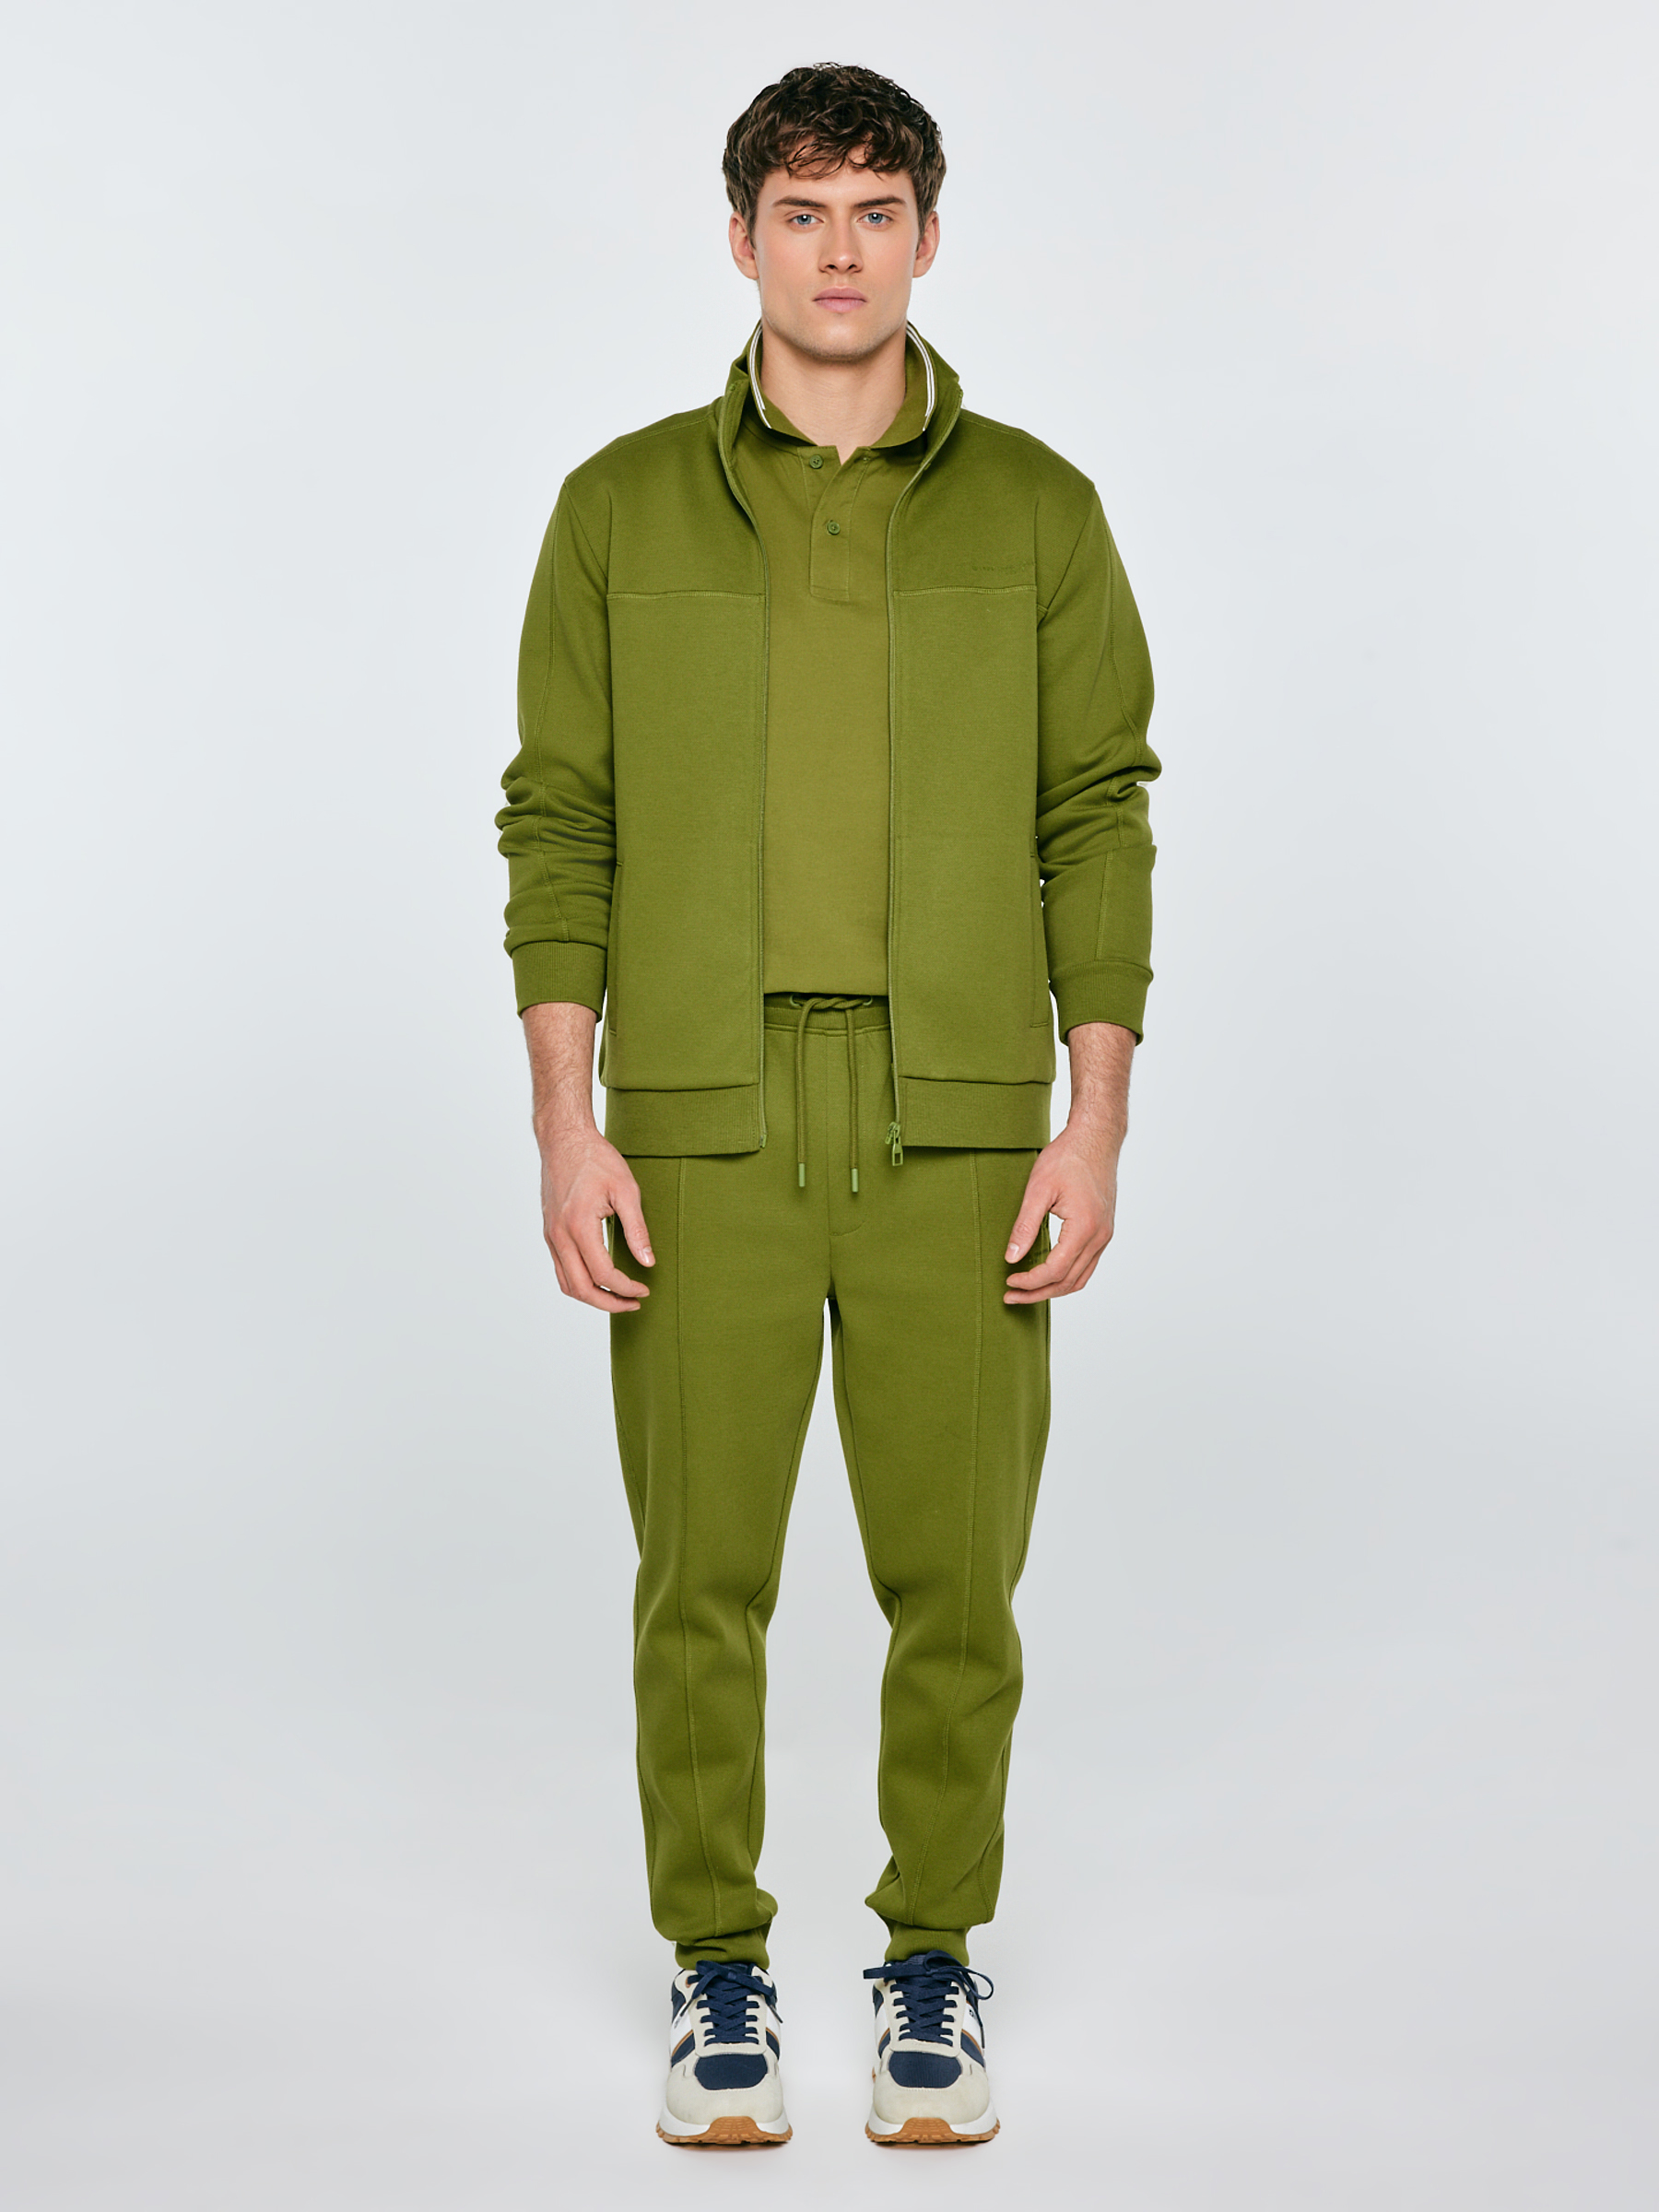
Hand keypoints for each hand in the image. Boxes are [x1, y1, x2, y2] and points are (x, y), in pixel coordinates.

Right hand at [538, 1121, 653, 1312]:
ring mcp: (551, 1235)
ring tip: (617, 1297)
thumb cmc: (596, 1159)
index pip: (603, 1274)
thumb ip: (637, 1229)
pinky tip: (599, 1279)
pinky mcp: (549, 1232)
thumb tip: (647, 1261)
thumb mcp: (626, 1190)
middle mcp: (559, 1236)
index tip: (645, 1288)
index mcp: (579, 1226)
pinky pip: (560, 1269)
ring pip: (567, 1284)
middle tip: (633, 1302)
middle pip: (581, 1288)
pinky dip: (579, 1282)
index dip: (626, 1288)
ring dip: (592, 1297)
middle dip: (609, 1303)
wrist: (564, 1140)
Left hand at [1003, 1124, 1118, 1304]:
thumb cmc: (1067, 1157)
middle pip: (1068, 1281)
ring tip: (1027, 1291)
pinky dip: (1067, 1276)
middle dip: (1038, 1293)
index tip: (1008, 1281)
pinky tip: (1047, 1273)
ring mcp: (1105, 1235)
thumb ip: (1025, 1225)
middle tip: (1011, 1296)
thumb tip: (1011, 1257)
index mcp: (1085, 1228)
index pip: (1055, 1270)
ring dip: (1053, 1288)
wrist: (1096, 1138)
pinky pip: (1087, 1265)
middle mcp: (1100, 1236)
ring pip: (1080, 1278)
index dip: (1029, 1282)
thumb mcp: (1038, 1189)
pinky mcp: (1103, 1231)